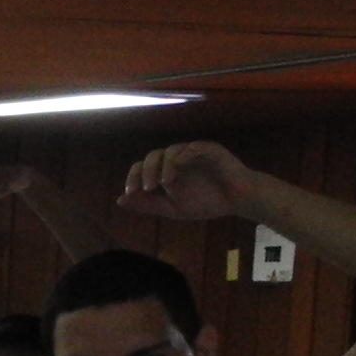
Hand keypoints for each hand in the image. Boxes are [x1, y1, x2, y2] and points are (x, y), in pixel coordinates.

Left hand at [117, 140, 269, 225]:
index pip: (141, 167)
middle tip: (147, 188)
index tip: (130, 192)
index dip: (133, 177)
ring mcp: (192, 153)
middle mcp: (175, 159)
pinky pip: (194, 147)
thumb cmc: (205, 202)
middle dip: (146, 171)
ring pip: (171, 150)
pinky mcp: (210, 150)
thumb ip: (147, 204)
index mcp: (164, 171)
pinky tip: (180, 166)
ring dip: (164, 166)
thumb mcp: (172, 208)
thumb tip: (119, 201)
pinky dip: (185, 154)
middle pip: (153, 156)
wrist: (236, 201)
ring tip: (165, 184)